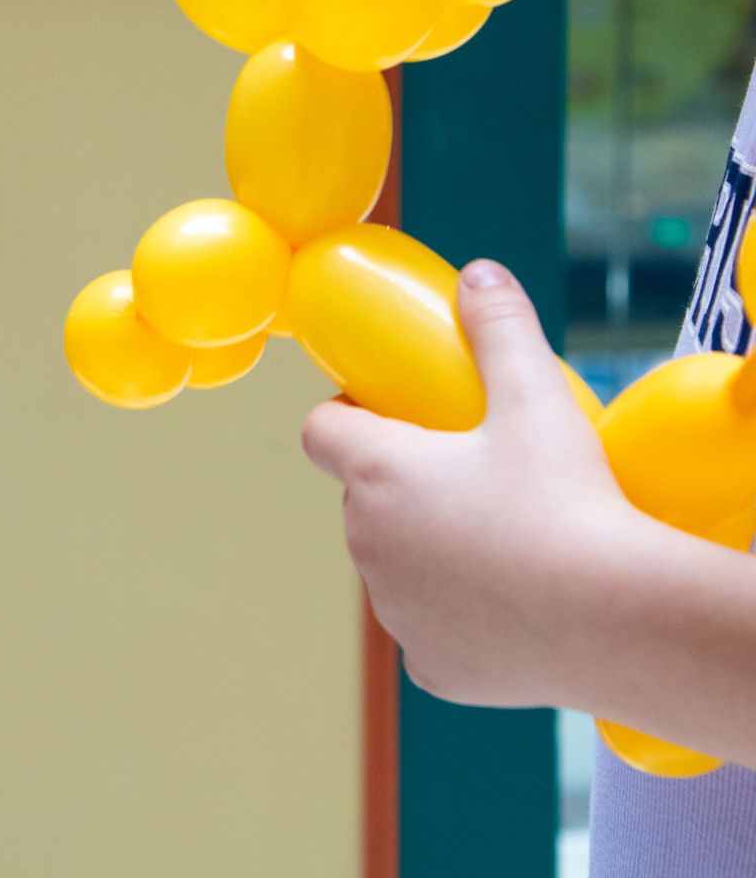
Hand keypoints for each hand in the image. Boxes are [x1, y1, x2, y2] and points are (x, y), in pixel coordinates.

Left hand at [300, 260, 648, 709]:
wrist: (621, 620)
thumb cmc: (569, 501)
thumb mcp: (535, 397)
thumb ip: (499, 327)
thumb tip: (479, 273)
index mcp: (374, 474)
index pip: (320, 431)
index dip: (348, 416)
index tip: (392, 413)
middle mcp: (366, 544)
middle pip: (361, 499)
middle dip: (398, 485)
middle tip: (468, 475)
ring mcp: (396, 611)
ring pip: (395, 567)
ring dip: (424, 550)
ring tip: (495, 539)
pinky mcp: (431, 668)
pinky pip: (429, 632)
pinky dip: (455, 619)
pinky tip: (503, 606)